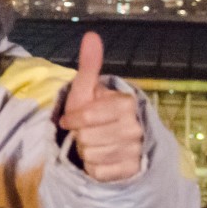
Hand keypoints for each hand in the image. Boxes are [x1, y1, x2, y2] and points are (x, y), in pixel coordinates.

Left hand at [58, 32, 143, 181]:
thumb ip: (89, 65)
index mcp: (126, 104)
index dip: (73, 119)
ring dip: (85, 151)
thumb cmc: (92, 112)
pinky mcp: (132, 170)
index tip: (70, 119)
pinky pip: (99, 171)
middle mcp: (136, 127)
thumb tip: (91, 36)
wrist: (106, 139)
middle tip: (86, 133)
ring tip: (93, 144)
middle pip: (87, 137)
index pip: (86, 117)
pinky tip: (100, 158)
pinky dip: (93, 167)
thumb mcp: (86, 90)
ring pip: (92, 155)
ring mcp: (136, 150)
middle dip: (80, 136)